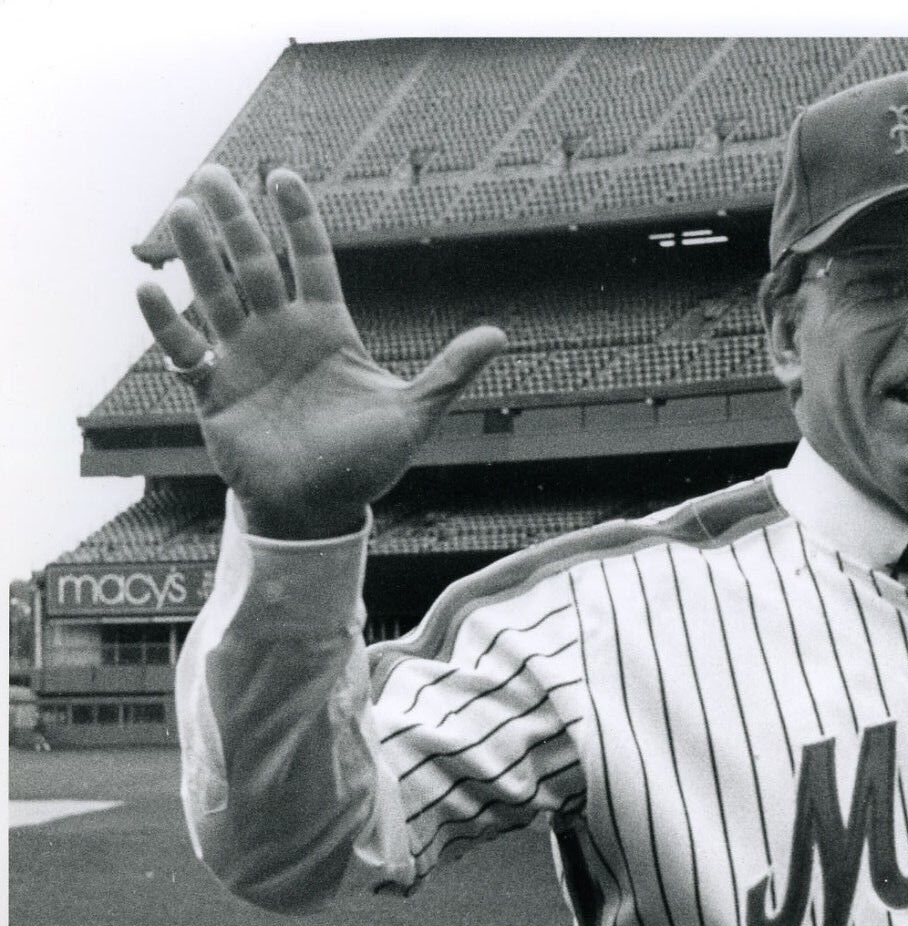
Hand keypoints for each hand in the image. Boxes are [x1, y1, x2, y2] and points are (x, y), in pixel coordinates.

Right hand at [136, 164, 505, 537]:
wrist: (321, 510)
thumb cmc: (366, 463)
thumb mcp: (414, 413)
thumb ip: (450, 372)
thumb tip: (497, 335)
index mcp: (328, 330)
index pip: (310, 259)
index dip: (296, 218)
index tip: (280, 174)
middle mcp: (281, 334)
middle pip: (254, 264)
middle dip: (234, 220)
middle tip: (211, 173)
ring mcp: (244, 359)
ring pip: (216, 294)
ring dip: (197, 254)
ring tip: (181, 209)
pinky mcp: (215, 393)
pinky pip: (184, 352)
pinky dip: (165, 324)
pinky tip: (148, 289)